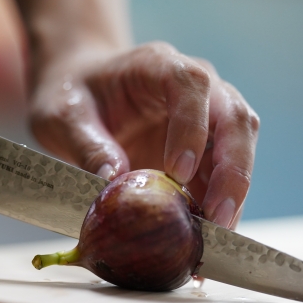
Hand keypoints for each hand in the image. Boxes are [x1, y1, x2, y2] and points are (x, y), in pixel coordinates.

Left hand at [29, 42, 258, 228]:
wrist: (81, 91)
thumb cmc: (72, 95)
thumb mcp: (63, 115)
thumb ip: (86, 144)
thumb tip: (114, 181)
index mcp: (157, 65)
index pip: (191, 85)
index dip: (192, 126)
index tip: (179, 172)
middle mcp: (194, 87)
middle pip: (234, 118)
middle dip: (233, 170)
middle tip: (217, 217)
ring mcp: (205, 116)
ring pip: (240, 148)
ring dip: (233, 193)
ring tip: (216, 236)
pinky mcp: (204, 146)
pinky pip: (223, 173)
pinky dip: (220, 204)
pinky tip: (207, 235)